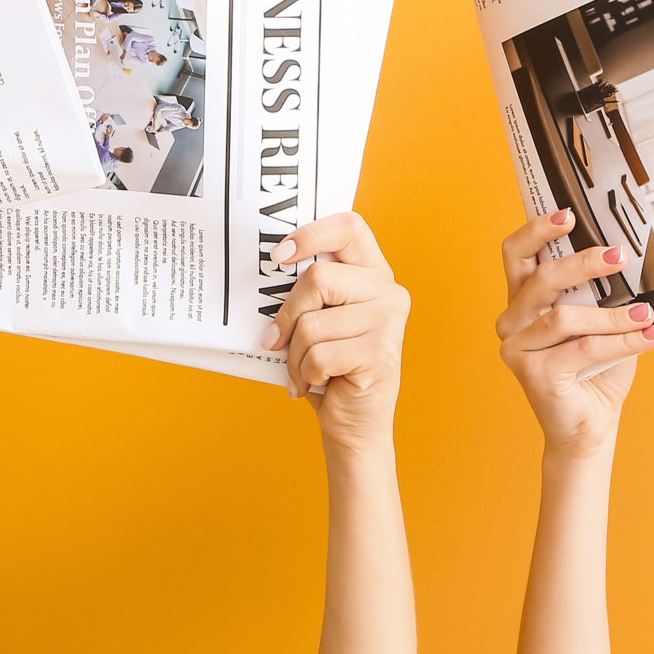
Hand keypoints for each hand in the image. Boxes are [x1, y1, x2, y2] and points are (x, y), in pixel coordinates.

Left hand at [267, 213, 409, 459]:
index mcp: (373, 273)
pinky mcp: (380, 354)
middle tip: (276, 340)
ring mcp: (389, 322)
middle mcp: (388, 292)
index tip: (280, 256)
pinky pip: (319, 355)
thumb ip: (309, 294)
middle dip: (288, 315)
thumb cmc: (330, 367)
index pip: (349, 227)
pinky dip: (306, 375)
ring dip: (296, 355)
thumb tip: (264, 276)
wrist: (354, 425)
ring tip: (304, 370)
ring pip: (312, 324)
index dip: (311, 235)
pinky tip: (316, 384)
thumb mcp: (319, 320)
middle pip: (318, 279)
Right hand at [495, 210, 653, 458]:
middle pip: (541, 279)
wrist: (588, 429)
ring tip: (646, 313)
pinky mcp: (533, 373)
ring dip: (612, 315)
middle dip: (582, 263)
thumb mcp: (599, 323)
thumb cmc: (594, 373)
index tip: (568, 215)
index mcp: (522, 301)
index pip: (516, 255)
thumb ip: (602, 295)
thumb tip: (633, 262)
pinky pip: (584, 348)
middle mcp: (512, 321)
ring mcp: (517, 348)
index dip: (537, 230)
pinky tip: (649, 336)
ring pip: (565, 317)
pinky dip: (622, 342)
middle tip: (619, 255)